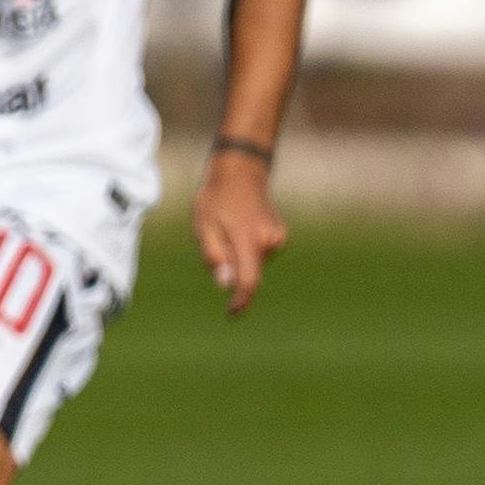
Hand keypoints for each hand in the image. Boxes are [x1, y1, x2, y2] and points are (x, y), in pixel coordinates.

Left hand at [192, 145, 287, 317]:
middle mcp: (269, 241)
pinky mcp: (280, 234)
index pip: (249, 281)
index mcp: (249, 240)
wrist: (241, 170)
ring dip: (238, 256)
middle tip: (215, 239)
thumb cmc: (216, 198)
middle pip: (249, 272)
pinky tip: (238, 227)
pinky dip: (247, 249)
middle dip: (231, 269)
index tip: (232, 313)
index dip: (241, 301)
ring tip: (227, 228)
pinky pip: (259, 252)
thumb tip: (227, 284)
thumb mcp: (204, 227)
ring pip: (254, 262)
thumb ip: (215, 257)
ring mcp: (277, 237)